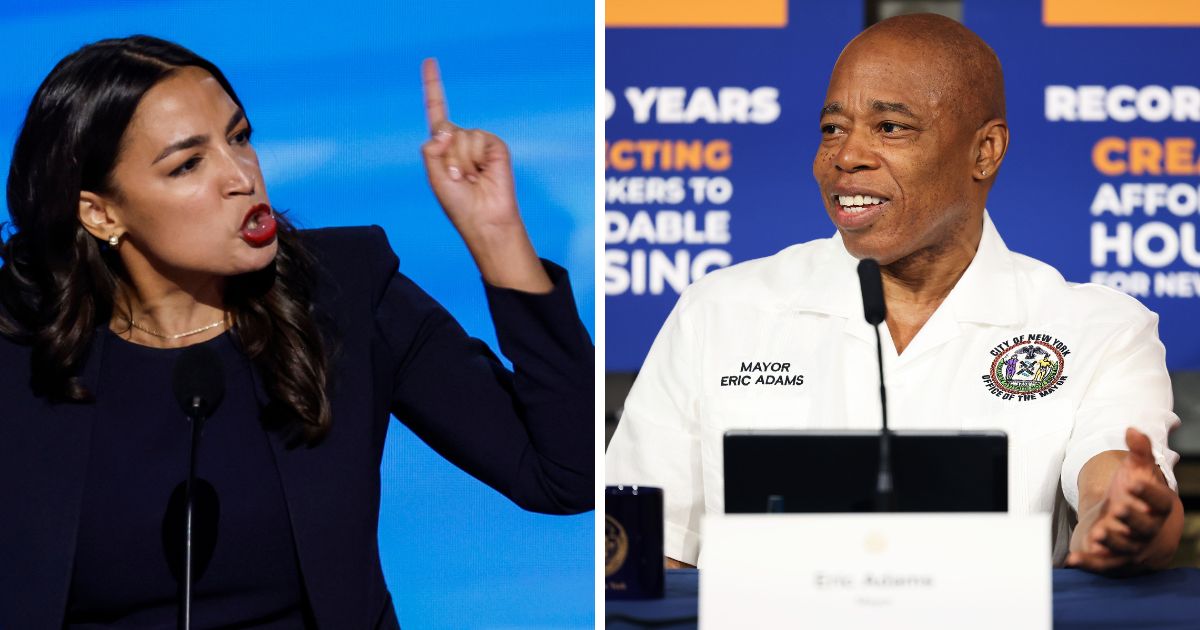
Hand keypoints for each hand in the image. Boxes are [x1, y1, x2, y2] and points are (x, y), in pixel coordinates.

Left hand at [420, 58, 520, 234]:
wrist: (484, 218)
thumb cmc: (459, 203)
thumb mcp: (435, 177)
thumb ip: (431, 150)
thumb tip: (446, 129)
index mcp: (443, 146)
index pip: (437, 110)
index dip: (433, 86)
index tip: (430, 60)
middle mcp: (461, 140)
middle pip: (444, 129)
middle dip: (447, 156)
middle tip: (458, 179)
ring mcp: (479, 143)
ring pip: (461, 136)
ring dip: (461, 162)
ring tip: (471, 179)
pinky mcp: (495, 146)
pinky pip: (478, 140)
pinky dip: (476, 159)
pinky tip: (483, 173)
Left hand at [1066, 428, 1178, 573]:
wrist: (1130, 521)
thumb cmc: (1133, 493)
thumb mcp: (1137, 470)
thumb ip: (1138, 452)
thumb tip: (1131, 430)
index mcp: (1158, 507)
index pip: (1160, 502)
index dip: (1148, 493)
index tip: (1133, 482)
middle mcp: (1148, 529)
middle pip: (1145, 527)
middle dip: (1132, 519)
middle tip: (1118, 509)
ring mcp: (1131, 546)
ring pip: (1125, 548)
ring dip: (1112, 542)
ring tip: (1098, 534)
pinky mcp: (1112, 559)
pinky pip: (1103, 565)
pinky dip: (1089, 563)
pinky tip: (1073, 559)